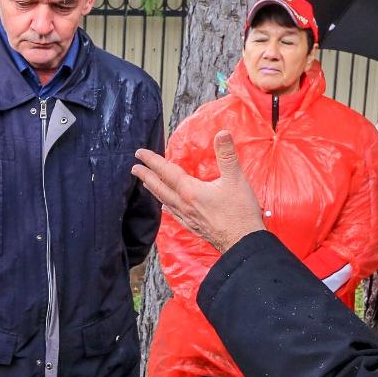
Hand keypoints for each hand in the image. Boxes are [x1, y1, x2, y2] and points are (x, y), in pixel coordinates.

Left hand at [133, 131, 263, 252]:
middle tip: (134, 168)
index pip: (166, 172)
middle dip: (146, 176)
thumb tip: (222, 133)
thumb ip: (227, 155)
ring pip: (165, 201)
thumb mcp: (236, 179)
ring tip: (146, 184)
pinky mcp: (194, 228)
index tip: (139, 154)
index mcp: (190, 191)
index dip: (152, 161)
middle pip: (160, 187)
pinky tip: (166, 207)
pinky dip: (166, 207)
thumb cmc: (240, 212)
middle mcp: (184, 204)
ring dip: (154, 190)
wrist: (243, 243)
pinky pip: (174, 214)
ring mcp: (187, 218)